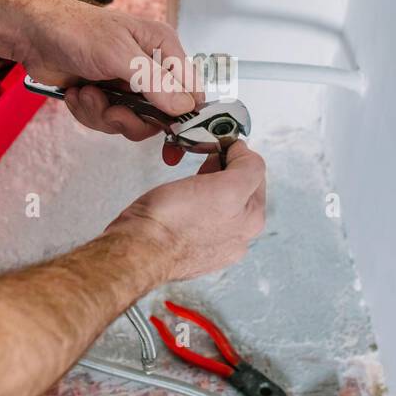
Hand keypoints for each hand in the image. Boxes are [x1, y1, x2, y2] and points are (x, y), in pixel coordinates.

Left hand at [18, 0, 201, 162]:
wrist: (32, 35)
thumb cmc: (74, 29)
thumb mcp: (119, 55)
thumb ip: (154, 83)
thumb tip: (184, 107)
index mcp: (162, 47)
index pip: (190, 90)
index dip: (183, 115)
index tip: (172, 134)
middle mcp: (149, 66)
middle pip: (160, 115)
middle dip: (130, 117)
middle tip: (112, 109)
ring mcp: (127, 84)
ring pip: (131, 122)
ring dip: (104, 114)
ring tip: (88, 93)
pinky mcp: (106, 96)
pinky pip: (108, 121)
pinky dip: (90, 112)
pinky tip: (79, 93)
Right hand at [106, 141, 265, 281]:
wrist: (138, 250)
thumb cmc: (174, 220)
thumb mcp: (226, 187)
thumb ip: (247, 168)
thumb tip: (246, 153)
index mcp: (252, 221)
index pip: (256, 173)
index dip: (237, 153)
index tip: (219, 145)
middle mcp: (238, 237)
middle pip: (239, 190)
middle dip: (224, 170)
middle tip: (204, 158)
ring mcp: (214, 245)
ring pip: (219, 203)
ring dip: (208, 186)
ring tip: (191, 179)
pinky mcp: (190, 248)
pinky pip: (199, 217)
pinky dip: (194, 204)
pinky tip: (182, 200)